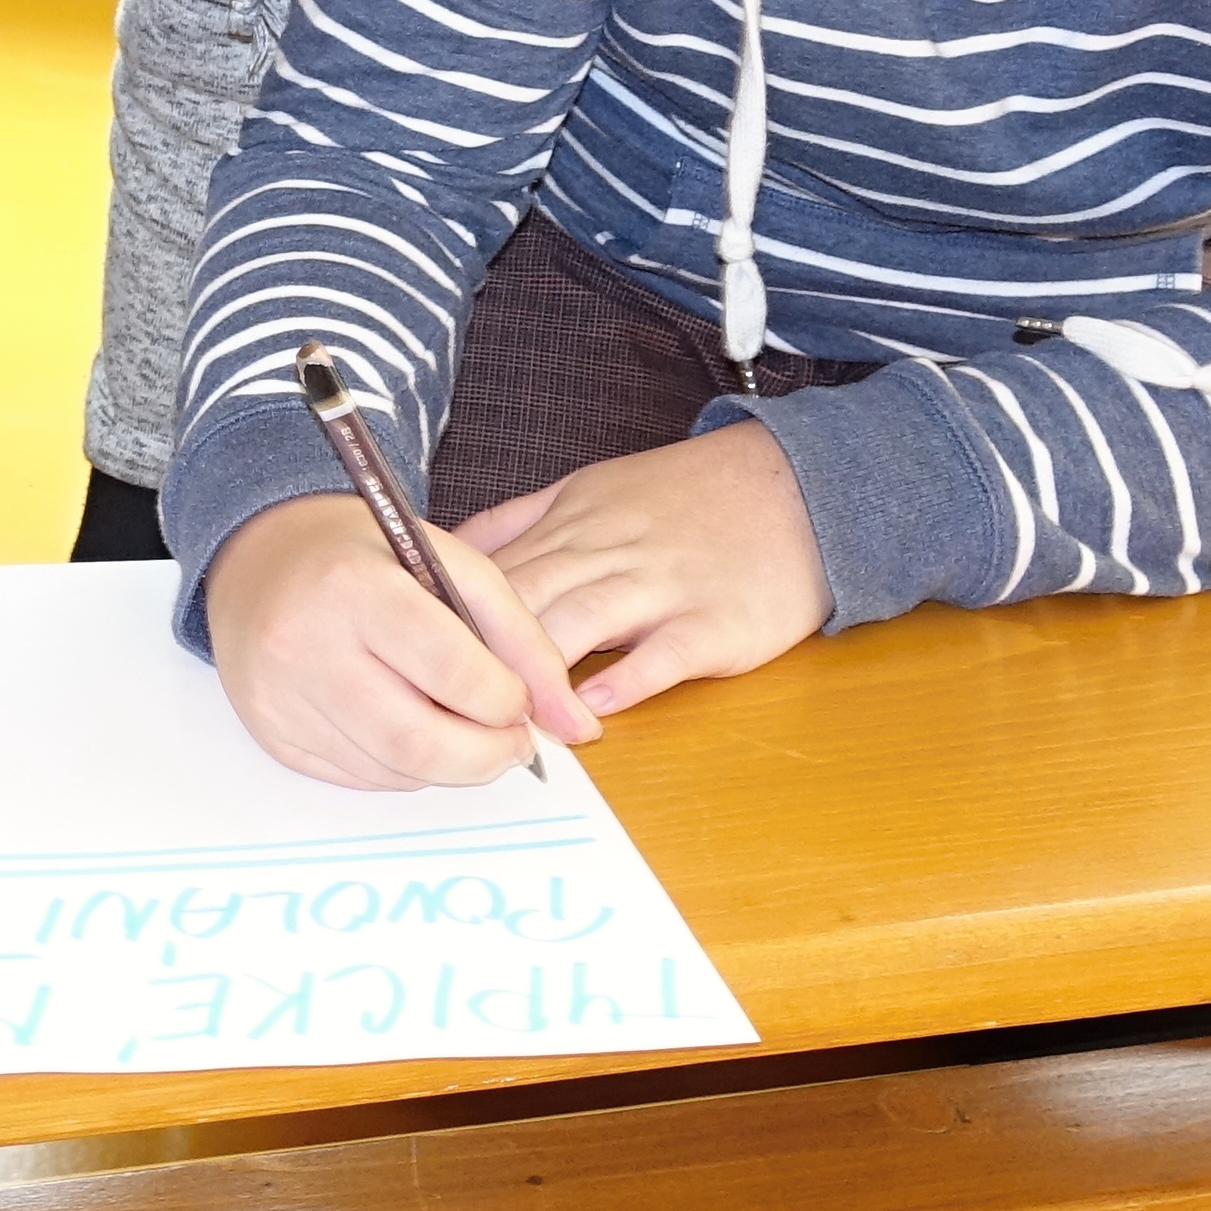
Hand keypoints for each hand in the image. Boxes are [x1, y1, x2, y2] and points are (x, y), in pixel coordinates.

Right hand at [200, 496, 603, 790]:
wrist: (259, 559)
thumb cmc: (362, 554)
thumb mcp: (450, 562)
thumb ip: (520, 636)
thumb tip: (572, 722)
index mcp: (355, 588)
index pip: (453, 674)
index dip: (506, 700)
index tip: (518, 698)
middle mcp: (304, 646)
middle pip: (418, 743)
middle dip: (485, 755)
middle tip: (509, 742)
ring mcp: (279, 698)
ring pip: (392, 771)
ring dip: (447, 764)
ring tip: (460, 727)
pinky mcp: (271, 734)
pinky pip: (358, 777)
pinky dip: (401, 766)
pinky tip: (407, 725)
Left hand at [447, 422, 830, 713]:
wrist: (801, 488)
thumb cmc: (691, 498)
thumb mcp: (595, 488)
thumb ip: (521, 521)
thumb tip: (447, 546)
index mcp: (574, 523)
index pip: (494, 571)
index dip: (451, 618)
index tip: (410, 656)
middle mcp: (609, 553)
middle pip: (526, 600)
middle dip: (480, 653)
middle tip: (441, 706)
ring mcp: (663, 588)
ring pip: (583, 624)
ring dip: (540, 675)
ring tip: (505, 723)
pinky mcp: (715, 623)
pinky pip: (665, 654)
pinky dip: (628, 679)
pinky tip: (595, 710)